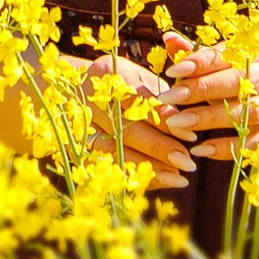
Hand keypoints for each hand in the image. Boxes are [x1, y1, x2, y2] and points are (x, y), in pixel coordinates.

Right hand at [75, 53, 194, 190]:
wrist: (69, 87)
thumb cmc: (117, 81)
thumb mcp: (136, 76)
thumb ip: (156, 95)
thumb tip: (184, 121)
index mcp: (108, 76)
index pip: (140, 101)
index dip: (165, 119)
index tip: (189, 134)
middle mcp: (91, 102)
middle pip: (126, 129)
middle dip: (158, 147)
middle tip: (186, 161)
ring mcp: (81, 127)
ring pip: (116, 151)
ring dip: (147, 167)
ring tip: (177, 178)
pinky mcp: (79, 147)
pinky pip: (108, 166)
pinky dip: (134, 177)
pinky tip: (157, 182)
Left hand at [155, 31, 258, 160]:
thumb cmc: (256, 84)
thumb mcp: (230, 67)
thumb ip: (200, 56)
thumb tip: (168, 38)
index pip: (228, 54)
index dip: (200, 62)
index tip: (172, 72)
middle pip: (237, 81)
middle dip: (199, 90)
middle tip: (168, 99)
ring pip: (247, 111)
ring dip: (210, 118)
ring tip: (178, 124)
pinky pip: (258, 142)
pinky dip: (229, 147)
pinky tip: (202, 149)